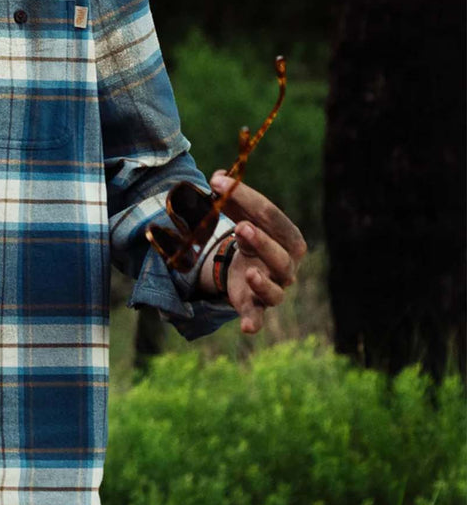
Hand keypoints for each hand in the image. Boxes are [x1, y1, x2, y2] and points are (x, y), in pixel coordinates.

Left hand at [209, 171, 307, 334]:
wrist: (247, 269)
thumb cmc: (248, 237)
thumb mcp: (238, 214)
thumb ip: (228, 197)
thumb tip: (220, 176)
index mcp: (287, 237)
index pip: (273, 216)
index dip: (248, 199)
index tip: (219, 183)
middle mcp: (287, 264)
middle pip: (282, 254)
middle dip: (262, 240)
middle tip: (240, 226)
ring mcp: (274, 288)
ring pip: (277, 290)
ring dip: (263, 281)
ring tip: (247, 271)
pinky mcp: (256, 307)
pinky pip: (258, 317)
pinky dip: (254, 323)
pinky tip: (247, 328)